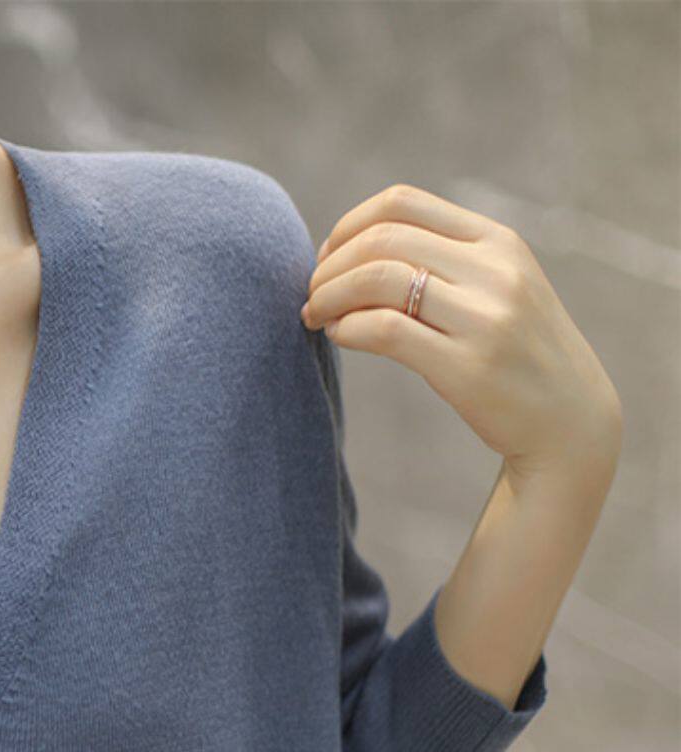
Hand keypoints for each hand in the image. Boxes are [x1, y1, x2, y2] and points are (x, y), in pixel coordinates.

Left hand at [301, 183, 622, 484]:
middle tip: (312, 295)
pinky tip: (339, 337)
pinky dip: (346, 329)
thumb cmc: (515, 353)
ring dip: (329, 296)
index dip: (348, 226)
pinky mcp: (468, 366)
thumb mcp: (495, 288)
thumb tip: (350, 250)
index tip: (327, 258)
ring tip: (316, 317)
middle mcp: (495, 271)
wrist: (568, 420)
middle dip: (330, 265)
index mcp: (498, 241)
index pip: (402, 202)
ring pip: (378, 278)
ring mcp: (485, 317)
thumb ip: (442, 261)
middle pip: (382, 239)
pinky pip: (384, 330)